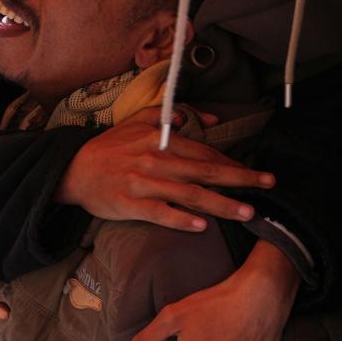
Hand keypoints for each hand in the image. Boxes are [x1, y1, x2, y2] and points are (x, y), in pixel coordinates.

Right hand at [56, 107, 273, 231]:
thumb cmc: (108, 148)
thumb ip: (171, 114)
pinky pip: (160, 213)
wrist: (72, 170)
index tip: (257, 173)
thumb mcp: (137, 121)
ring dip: (221, 204)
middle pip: (205, 172)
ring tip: (247, 212)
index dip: (233, 163)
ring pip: (189, 194)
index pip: (205, 153)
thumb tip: (207, 118)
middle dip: (240, 179)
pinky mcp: (130, 204)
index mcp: (160, 141)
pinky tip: (202, 226)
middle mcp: (156, 161)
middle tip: (268, 186)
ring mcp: (143, 184)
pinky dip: (181, 219)